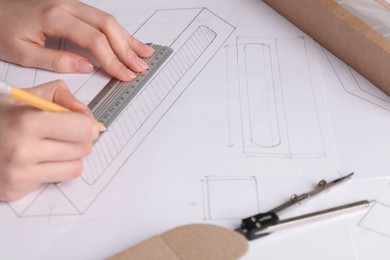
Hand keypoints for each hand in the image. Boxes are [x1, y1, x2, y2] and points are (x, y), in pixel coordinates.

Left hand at [0, 0, 153, 80]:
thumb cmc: (2, 29)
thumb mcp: (22, 52)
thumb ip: (56, 60)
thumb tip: (86, 66)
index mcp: (55, 17)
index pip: (94, 40)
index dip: (113, 59)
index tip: (124, 74)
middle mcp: (67, 6)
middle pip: (107, 26)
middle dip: (127, 49)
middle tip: (140, 67)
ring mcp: (72, 4)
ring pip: (108, 20)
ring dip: (128, 38)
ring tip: (144, 54)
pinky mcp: (74, 7)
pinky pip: (102, 18)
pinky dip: (119, 31)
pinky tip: (129, 40)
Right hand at [0, 80, 99, 200]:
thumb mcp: (21, 95)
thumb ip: (58, 95)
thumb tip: (83, 112)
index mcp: (26, 122)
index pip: (82, 129)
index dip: (88, 124)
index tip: (84, 122)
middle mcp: (22, 151)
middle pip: (83, 149)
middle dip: (80, 139)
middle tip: (67, 132)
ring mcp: (18, 174)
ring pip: (75, 168)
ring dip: (70, 156)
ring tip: (51, 145)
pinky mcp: (15, 191)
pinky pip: (56, 180)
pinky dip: (53, 170)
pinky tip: (37, 159)